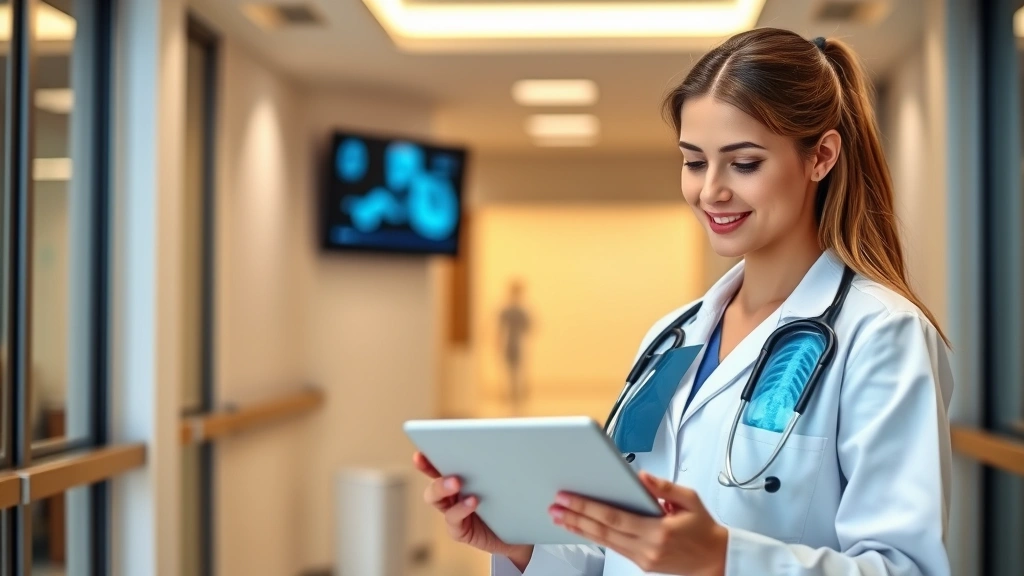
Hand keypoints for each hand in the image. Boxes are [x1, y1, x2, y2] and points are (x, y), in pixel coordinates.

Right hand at [412, 452, 533, 568]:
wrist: (519, 531)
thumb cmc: (510, 499)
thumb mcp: (503, 477)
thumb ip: (494, 462)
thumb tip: (501, 437)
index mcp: (458, 476)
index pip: (438, 462)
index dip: (428, 455)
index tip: (423, 446)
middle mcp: (450, 493)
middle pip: (432, 475)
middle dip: (430, 467)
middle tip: (441, 457)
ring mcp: (452, 511)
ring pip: (435, 498)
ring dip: (442, 487)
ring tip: (456, 482)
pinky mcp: (459, 529)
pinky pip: (452, 519)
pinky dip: (460, 509)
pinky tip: (473, 501)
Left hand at [548, 471, 727, 575]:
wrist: (715, 559)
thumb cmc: (703, 528)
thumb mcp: (690, 500)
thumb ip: (664, 487)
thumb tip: (640, 477)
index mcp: (658, 530)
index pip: (614, 517)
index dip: (588, 507)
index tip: (568, 497)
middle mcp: (647, 547)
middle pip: (603, 531)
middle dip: (575, 517)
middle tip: (554, 506)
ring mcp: (643, 558)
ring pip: (604, 541)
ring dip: (580, 528)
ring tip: (560, 516)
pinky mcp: (642, 563)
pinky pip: (613, 547)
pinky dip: (595, 536)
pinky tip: (582, 527)